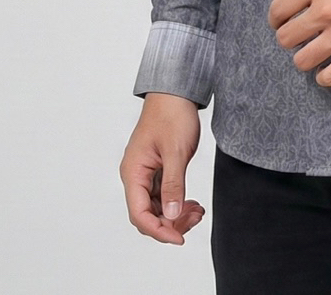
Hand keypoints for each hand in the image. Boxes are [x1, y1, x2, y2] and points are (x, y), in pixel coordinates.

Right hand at [120, 93, 205, 244]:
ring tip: (197, 212)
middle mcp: (136, 175)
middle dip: (170, 223)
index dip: (158, 230)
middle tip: (195, 220)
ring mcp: (146, 172)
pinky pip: (164, 194)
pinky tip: (193, 204)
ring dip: (175, 214)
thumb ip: (174, 184)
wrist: (176, 91)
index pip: (139, 213)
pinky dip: (177, 201)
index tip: (179, 238)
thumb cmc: (172, 114)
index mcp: (133, 172)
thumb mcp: (176, 151)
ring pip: (157, 206)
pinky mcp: (158, 168)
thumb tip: (171, 216)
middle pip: (147, 214)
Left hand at [268, 0, 330, 86]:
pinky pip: (329, 76)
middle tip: (301, 37)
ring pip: (302, 61)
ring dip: (305, 58)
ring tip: (315, 52)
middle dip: (289, 38)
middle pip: (286, 38)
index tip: (283, 22)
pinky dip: (324, 77)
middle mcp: (326, 10)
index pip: (278, 10)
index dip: (277, 19)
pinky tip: (328, 69)